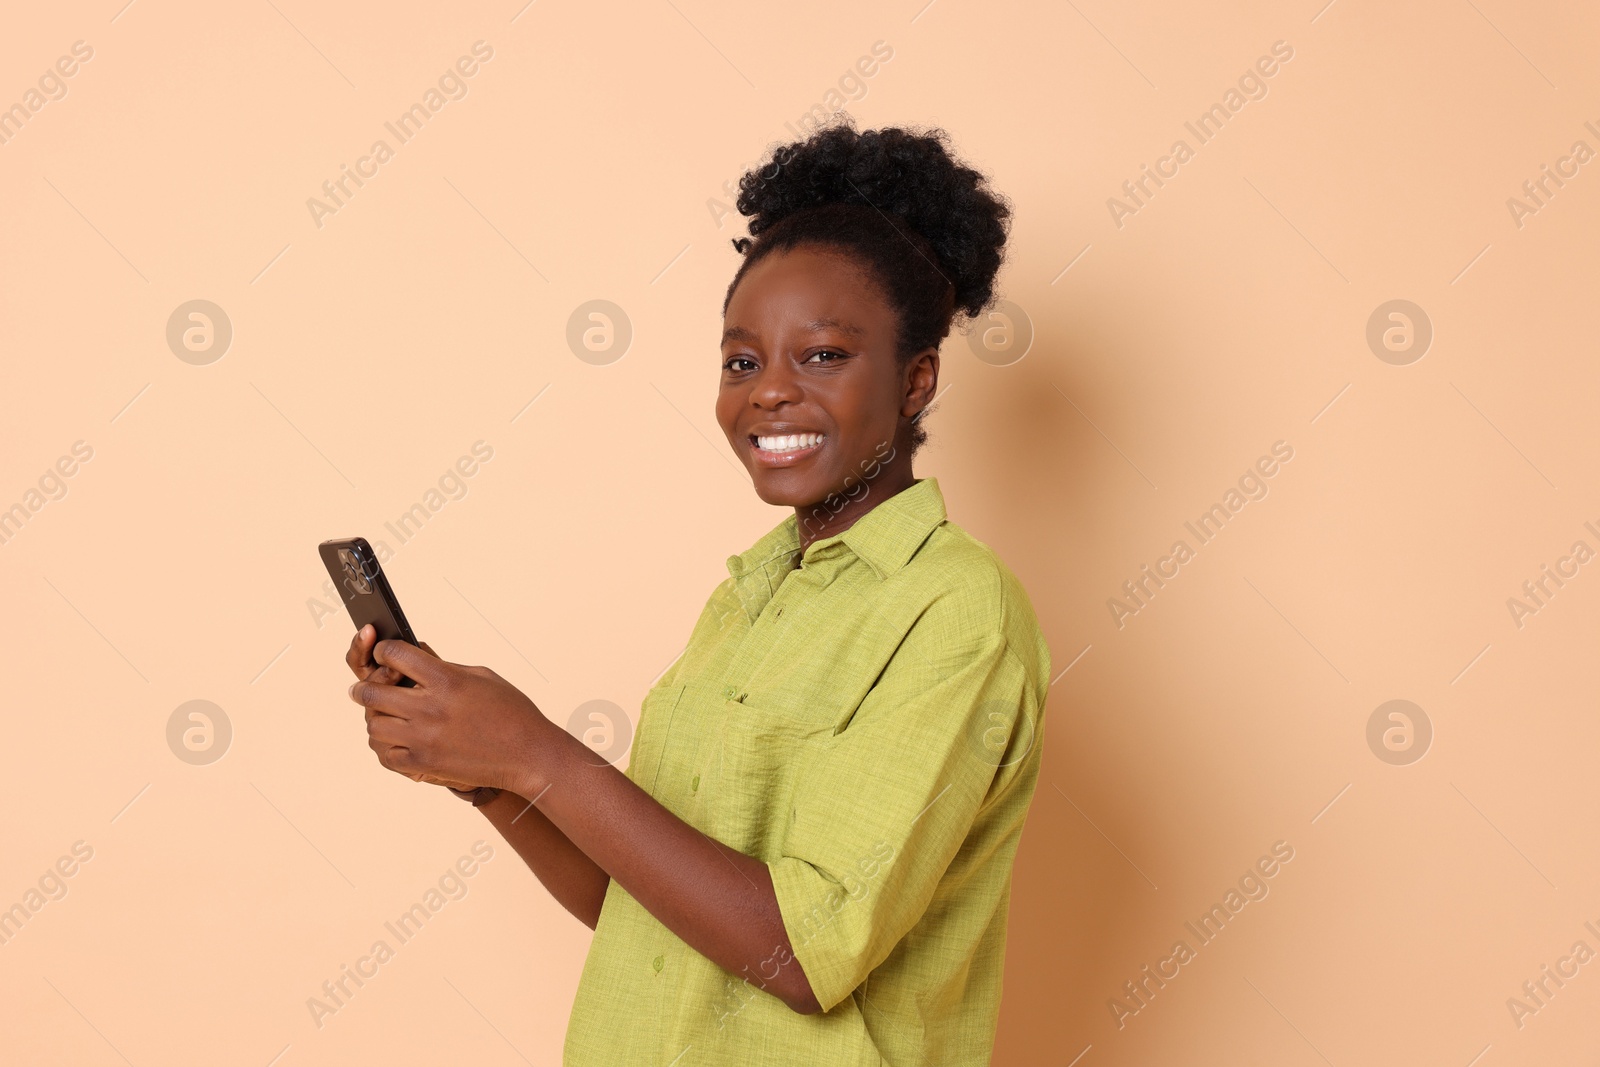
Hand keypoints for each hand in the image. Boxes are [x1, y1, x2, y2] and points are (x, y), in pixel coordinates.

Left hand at [347, 638, 552, 795]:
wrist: (528, 755)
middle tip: (362, 688)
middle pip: (373, 692)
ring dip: (376, 717)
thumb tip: (415, 656)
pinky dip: (387, 745)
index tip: (384, 655)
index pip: (395, 655)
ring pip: (374, 725)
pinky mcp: (424, 765)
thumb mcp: (482, 676)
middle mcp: (430, 709)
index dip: (384, 651)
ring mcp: (424, 739)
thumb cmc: (511, 713)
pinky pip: (386, 755)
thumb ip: (444, 666)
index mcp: (446, 680)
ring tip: (383, 715)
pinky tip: (395, 739)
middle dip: (365, 687)